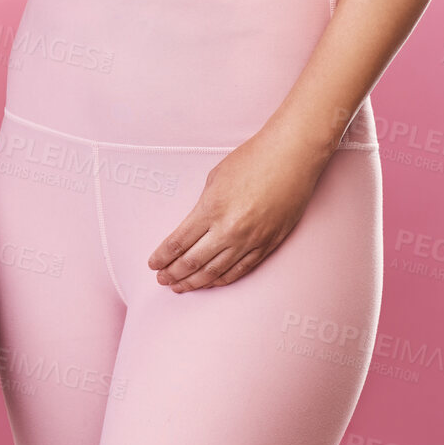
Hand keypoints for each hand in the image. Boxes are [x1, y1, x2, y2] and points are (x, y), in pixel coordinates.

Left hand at [146, 126, 331, 292]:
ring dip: (195, 282)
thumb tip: (194, 227)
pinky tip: (210, 282)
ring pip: (216, 272)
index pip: (179, 242)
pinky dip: (222, 279)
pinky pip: (241, 270)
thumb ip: (203, 206)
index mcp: (211, 209)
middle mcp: (229, 230)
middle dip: (174, 274)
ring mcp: (250, 240)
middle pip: (194, 262)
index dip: (163, 257)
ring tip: (180, 286)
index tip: (153, 264)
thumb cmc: (251, 160)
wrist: (290, 158)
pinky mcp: (268, 245)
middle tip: (162, 280)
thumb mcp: (215, 178)